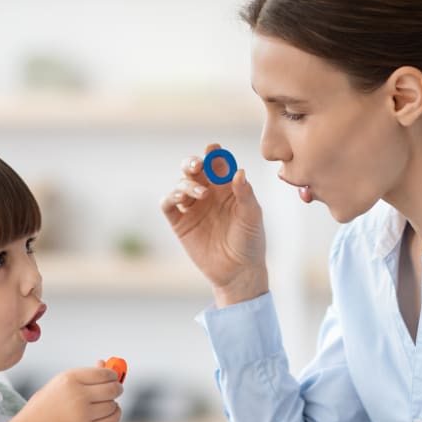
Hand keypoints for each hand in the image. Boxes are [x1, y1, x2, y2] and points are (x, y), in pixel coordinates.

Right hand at [16, 365, 122, 421]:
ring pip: (113, 405)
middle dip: (117, 388)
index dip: (113, 375)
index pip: (104, 374)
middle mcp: (77, 395)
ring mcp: (82, 413)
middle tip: (115, 389)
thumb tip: (105, 364)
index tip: (113, 377)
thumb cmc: (49, 403)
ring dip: (112, 403)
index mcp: (70, 379)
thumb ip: (85, 374)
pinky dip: (115, 414)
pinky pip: (112, 420)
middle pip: (112, 389)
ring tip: (103, 403)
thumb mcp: (62, 382)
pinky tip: (110, 411)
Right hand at [160, 143, 268, 305]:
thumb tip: (239, 171)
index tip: (212, 149)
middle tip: (197, 165)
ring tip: (200, 194)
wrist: (238, 272)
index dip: (214, 154)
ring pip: (181, 184)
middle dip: (193, 163)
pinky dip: (171, 196)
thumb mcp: (252, 216)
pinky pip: (168, 204)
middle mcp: (208, 195)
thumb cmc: (250, 242)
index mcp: (227, 188)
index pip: (217, 165)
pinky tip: (181, 198)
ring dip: (187, 182)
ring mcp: (193, 208)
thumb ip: (245, 194)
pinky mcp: (180, 223)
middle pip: (194, 170)